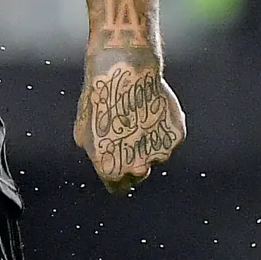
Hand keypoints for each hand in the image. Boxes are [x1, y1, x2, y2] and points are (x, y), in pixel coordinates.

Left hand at [74, 46, 185, 194]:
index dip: (118, 179)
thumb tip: (102, 159)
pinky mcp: (176, 137)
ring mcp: (159, 152)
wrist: (126, 71)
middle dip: (134, 162)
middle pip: (139, 175)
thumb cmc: (100, 98)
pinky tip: (153, 108)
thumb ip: (94, 153)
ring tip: (139, 115)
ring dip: (150, 142)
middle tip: (129, 139)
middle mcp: (137, 166)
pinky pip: (170, 138)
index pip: (118, 188)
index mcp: (111, 170)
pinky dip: (164, 128)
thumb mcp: (84, 130)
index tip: (119, 167)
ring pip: (156, 154)